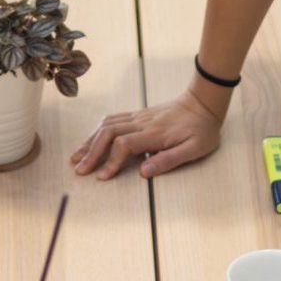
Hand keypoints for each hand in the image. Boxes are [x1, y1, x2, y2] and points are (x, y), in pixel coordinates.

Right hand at [71, 85, 226, 180]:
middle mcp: (142, 123)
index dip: (111, 161)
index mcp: (155, 134)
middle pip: (109, 134)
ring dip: (90, 141)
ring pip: (107, 126)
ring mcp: (138, 117)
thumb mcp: (194, 149)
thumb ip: (169, 160)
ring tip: (77, 156)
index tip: (102, 176)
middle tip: (80, 169)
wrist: (204, 103)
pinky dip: (97, 130)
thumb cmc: (202, 130)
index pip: (125, 145)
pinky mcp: (138, 115)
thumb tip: (143, 173)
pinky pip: (112, 119)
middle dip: (92, 152)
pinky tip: (91, 140)